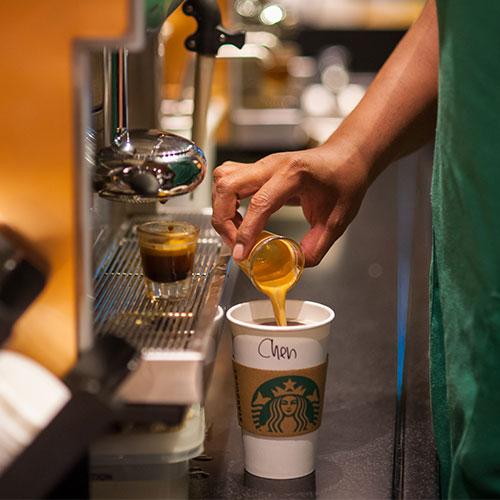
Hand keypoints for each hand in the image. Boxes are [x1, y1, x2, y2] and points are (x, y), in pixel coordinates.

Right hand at [211, 139, 370, 266]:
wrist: (346, 158)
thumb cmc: (344, 180)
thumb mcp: (338, 219)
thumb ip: (317, 245)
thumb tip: (295, 264)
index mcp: (293, 173)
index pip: (259, 202)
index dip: (246, 231)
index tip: (240, 254)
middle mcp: (272, 165)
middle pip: (228, 185)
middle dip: (223, 219)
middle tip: (234, 243)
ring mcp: (262, 165)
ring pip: (223, 179)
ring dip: (222, 208)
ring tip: (236, 230)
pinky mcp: (257, 170)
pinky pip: (228, 180)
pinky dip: (225, 201)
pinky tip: (240, 218)